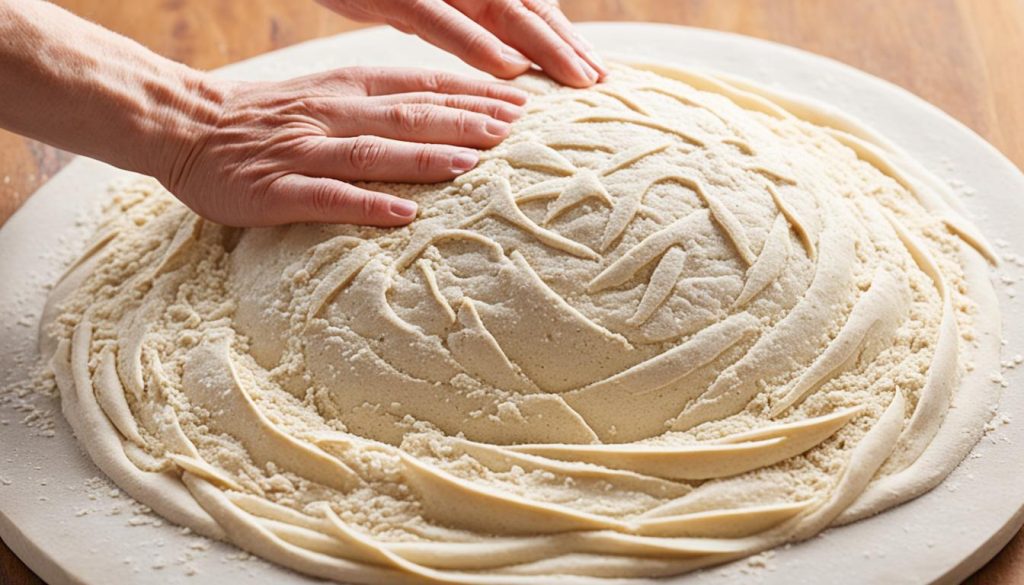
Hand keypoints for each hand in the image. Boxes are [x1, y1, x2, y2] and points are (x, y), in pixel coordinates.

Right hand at [164, 67, 526, 227]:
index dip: (470, 93)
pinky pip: (327, 198)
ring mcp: (302, 152)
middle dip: (466, 121)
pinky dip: (367, 204)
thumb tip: (438, 107)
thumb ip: (375, 98)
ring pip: (374, 152)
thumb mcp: (323, 91)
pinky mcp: (275, 191)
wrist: (184, 124)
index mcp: (343, 87)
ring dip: (426, 158)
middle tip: (515, 130)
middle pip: (408, 115)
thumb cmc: (263, 115)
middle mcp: (330, 114)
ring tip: (474, 165)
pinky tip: (404, 213)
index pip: (418, 85)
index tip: (517, 100)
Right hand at [318, 0, 606, 87]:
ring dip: (538, 44)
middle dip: (562, 45)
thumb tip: (504, 56)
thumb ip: (460, 22)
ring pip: (495, 9)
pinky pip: (436, 17)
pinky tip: (506, 64)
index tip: (592, 72)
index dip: (559, 39)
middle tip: (597, 79)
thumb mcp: (417, 4)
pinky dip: (474, 41)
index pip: (524, 10)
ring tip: (573, 75)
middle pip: (522, 10)